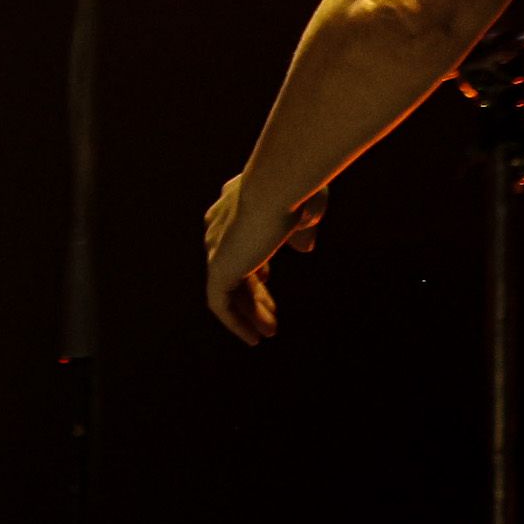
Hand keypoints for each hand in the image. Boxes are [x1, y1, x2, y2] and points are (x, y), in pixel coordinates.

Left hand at [203, 172, 326, 342]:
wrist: (278, 185)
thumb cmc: (298, 190)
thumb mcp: (308, 210)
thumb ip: (303, 229)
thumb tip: (304, 249)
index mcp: (235, 204)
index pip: (238, 240)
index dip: (251, 262)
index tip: (265, 281)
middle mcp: (219, 225)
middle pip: (232, 267)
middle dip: (252, 294)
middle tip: (271, 319)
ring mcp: (215, 246)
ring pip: (227, 287)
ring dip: (248, 313)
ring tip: (266, 334)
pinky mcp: (217, 266)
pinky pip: (218, 302)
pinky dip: (234, 321)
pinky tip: (252, 337)